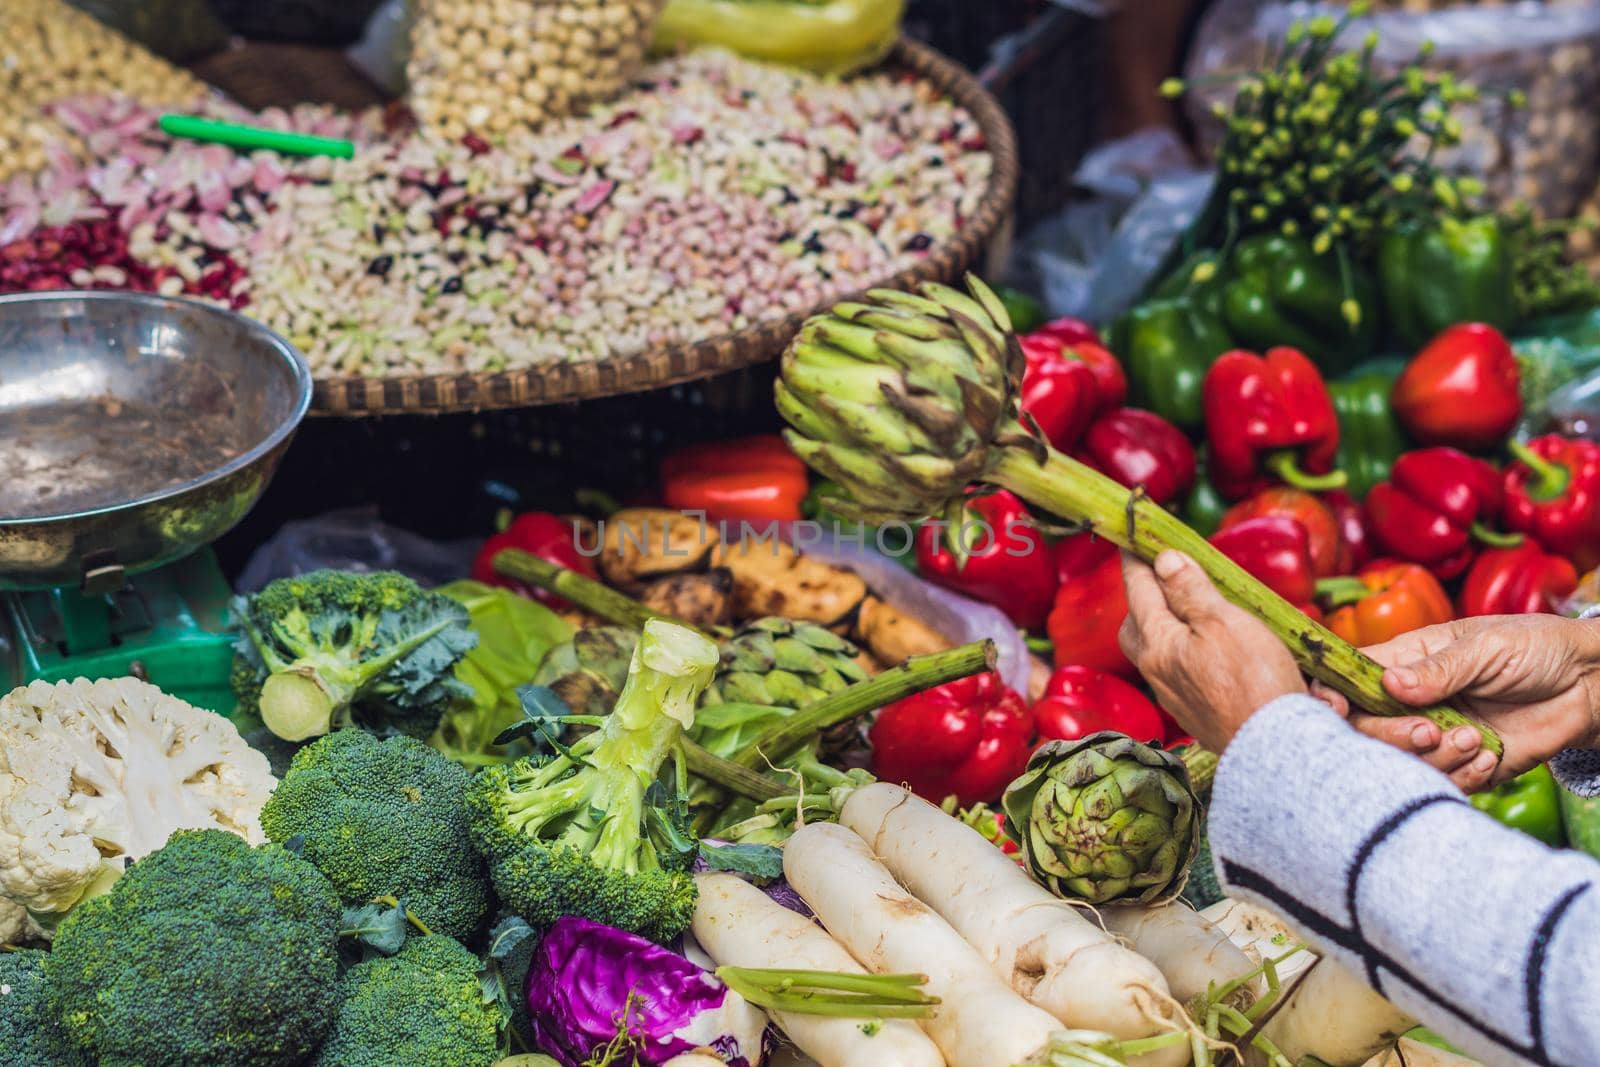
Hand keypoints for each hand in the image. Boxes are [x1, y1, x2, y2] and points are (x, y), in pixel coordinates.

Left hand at [1118, 551, 1304, 750]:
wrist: (1273, 749)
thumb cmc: (1254, 681)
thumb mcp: (1224, 622)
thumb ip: (1191, 591)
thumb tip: (1164, 561)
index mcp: (1158, 643)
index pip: (1139, 591)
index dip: (1136, 562)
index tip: (1131, 541)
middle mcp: (1157, 672)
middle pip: (1136, 627)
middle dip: (1143, 600)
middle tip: (1160, 579)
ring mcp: (1175, 697)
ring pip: (1156, 653)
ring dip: (1165, 628)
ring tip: (1188, 612)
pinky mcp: (1195, 714)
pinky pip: (1178, 676)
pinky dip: (1185, 655)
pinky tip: (1209, 653)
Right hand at [1312, 615, 1599, 790]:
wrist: (1589, 684)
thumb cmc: (1536, 648)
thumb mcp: (1486, 646)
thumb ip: (1438, 668)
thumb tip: (1389, 684)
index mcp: (1404, 662)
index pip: (1348, 679)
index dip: (1330, 695)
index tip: (1333, 707)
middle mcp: (1410, 701)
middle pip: (1365, 730)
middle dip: (1392, 736)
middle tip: (1429, 730)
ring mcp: (1434, 735)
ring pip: (1401, 763)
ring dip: (1435, 758)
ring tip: (1474, 738)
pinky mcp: (1462, 765)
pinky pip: (1443, 784)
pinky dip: (1463, 776)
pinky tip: (1490, 755)